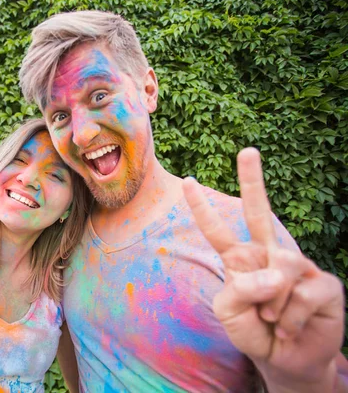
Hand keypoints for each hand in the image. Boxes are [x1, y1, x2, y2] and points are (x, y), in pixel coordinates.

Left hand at [182, 147, 344, 390]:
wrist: (284, 359)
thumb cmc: (253, 331)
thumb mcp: (230, 312)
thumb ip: (240, 289)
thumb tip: (272, 273)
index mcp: (241, 259)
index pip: (218, 230)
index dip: (202, 208)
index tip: (186, 181)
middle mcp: (268, 256)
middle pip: (260, 213)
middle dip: (252, 180)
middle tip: (247, 150)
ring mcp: (297, 267)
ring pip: (281, 272)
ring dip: (272, 305)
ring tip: (272, 321)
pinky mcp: (324, 284)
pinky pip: (301, 294)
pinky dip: (290, 318)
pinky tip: (292, 327)